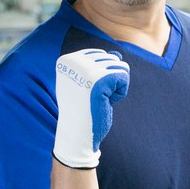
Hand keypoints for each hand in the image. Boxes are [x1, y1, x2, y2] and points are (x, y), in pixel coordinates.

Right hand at [53, 49, 129, 168]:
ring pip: (119, 66)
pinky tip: (106, 102)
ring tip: (99, 100)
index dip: (100, 75)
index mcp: (66, 60)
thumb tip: (117, 54)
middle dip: (110, 80)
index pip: (99, 55)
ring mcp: (86, 69)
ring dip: (115, 87)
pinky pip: (124, 76)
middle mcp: (73, 61)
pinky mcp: (100, 79)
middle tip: (94, 98)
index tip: (87, 91)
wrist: (77, 134)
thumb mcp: (86, 83)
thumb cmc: (82, 109)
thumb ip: (99, 66)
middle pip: (110, 58)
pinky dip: (120, 92)